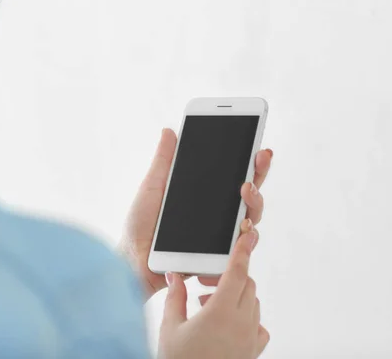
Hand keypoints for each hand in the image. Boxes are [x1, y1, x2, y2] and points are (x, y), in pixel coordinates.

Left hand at [119, 128, 272, 299]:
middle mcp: (219, 217)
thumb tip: (169, 131)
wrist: (131, 260)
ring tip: (245, 188)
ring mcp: (221, 238)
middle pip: (251, 194)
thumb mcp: (153, 187)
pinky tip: (243, 224)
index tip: (259, 146)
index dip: (252, 162)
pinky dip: (245, 236)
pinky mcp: (218, 258)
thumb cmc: (140, 226)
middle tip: (259, 157)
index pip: (237, 176)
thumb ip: (165, 160)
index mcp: (208, 197)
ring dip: (255, 201)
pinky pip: (239, 248)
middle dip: (260, 173)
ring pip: (252, 218)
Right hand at [158, 231, 269, 358]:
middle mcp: (242, 322)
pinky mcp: (253, 351)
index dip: (243, 249)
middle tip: (207, 285)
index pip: (237, 271)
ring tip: (209, 306)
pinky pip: (258, 325)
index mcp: (221, 311)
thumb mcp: (170, 328)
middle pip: (247, 284)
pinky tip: (228, 324)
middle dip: (231, 277)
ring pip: (253, 302)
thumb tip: (174, 275)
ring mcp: (250, 338)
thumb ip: (175, 296)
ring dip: (236, 296)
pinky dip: (247, 317)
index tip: (250, 233)